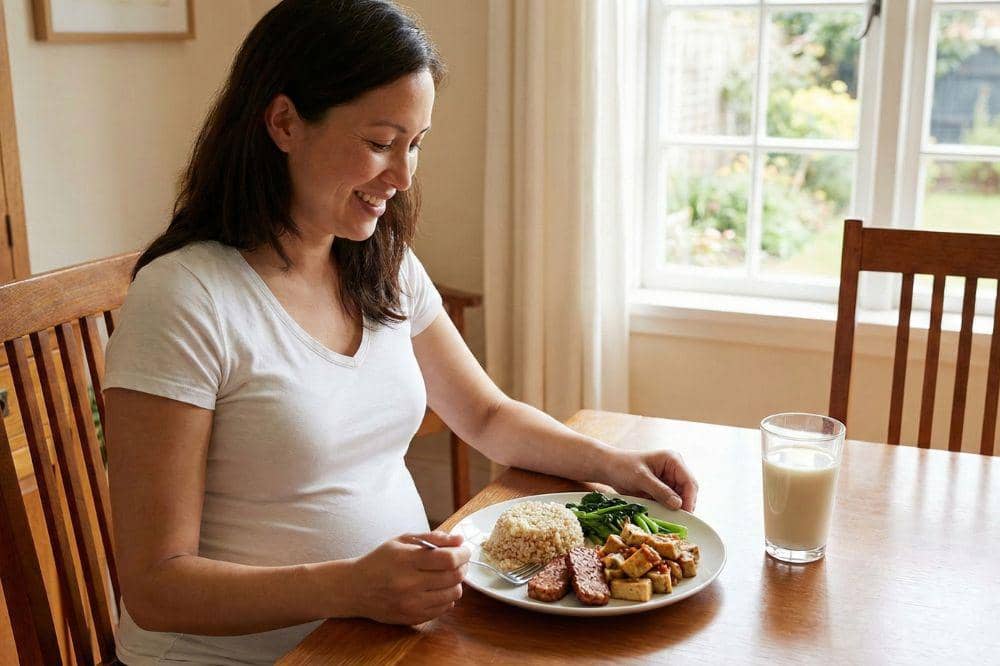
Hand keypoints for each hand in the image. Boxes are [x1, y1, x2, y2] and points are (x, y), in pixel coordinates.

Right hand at [349, 531, 469, 624]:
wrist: (355, 588)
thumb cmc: (380, 560)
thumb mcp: (402, 541)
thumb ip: (433, 538)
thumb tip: (460, 540)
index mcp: (406, 561)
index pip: (448, 559)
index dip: (463, 554)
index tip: (464, 550)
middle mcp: (409, 584)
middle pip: (454, 577)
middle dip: (463, 566)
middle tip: (460, 561)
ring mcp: (411, 604)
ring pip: (453, 595)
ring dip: (456, 583)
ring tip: (447, 575)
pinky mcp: (412, 618)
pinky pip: (443, 609)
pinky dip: (446, 598)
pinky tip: (437, 589)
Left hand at [604, 449, 697, 511]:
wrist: (609, 468)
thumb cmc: (623, 467)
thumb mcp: (641, 478)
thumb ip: (660, 490)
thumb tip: (678, 504)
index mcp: (673, 460)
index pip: (689, 482)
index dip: (689, 499)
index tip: (685, 514)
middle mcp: (675, 470)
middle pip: (688, 492)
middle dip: (684, 506)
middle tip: (678, 521)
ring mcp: (670, 480)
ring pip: (681, 499)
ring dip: (676, 510)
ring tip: (670, 520)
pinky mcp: (664, 490)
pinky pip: (671, 503)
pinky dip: (668, 511)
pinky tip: (663, 517)